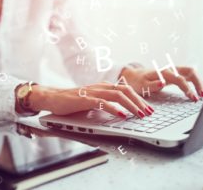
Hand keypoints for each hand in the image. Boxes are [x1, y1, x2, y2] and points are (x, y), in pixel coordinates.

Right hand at [28, 83, 153, 117]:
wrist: (53, 97)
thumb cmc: (72, 101)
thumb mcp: (93, 101)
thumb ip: (106, 103)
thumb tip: (121, 111)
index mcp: (104, 87)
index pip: (126, 90)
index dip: (139, 98)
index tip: (148, 108)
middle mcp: (101, 87)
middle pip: (126, 90)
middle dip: (140, 102)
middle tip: (149, 113)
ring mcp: (93, 92)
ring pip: (117, 95)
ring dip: (131, 105)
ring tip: (140, 115)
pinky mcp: (85, 100)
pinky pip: (102, 103)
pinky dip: (114, 109)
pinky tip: (121, 115)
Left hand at [120, 66, 202, 100]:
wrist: (132, 75)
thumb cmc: (137, 81)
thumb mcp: (141, 84)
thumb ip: (152, 85)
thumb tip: (163, 83)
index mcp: (163, 73)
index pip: (180, 79)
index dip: (188, 88)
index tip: (193, 98)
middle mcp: (170, 70)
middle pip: (190, 71)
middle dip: (199, 83)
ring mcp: (173, 71)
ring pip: (191, 72)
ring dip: (199, 81)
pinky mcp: (174, 75)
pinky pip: (188, 76)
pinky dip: (196, 82)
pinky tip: (202, 90)